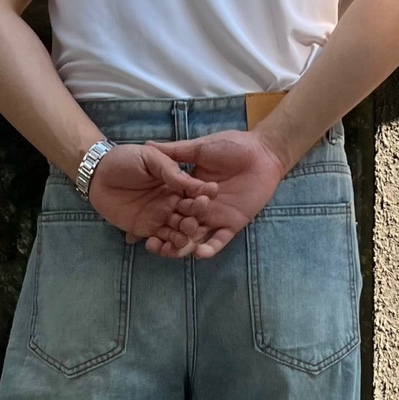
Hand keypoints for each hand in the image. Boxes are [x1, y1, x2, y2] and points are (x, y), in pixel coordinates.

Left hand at [86, 144, 217, 254]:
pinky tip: (165, 247)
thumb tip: (193, 183)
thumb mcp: (150, 158)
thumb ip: (170, 170)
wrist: (98, 173)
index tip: (210, 197)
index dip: (203, 196)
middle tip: (191, 222)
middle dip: (193, 220)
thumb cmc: (126, 159)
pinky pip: (161, 240)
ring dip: (183, 237)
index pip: (195, 193)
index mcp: (178, 184)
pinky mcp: (148, 229)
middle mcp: (173, 202)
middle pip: (190, 215)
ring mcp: (161, 217)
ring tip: (182, 240)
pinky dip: (165, 246)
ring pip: (178, 231)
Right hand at [143, 130, 286, 258]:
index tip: (136, 228)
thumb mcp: (199, 149)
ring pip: (195, 237)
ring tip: (170, 253)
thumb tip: (147, 146)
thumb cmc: (232, 146)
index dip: (153, 216)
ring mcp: (214, 217)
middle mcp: (198, 207)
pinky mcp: (232, 224)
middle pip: (178, 226)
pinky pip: (219, 240)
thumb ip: (175, 152)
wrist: (262, 153)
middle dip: (165, 237)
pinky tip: (199, 253)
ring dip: (183, 247)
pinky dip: (210, 248)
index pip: (167, 206)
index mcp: (188, 190)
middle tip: (150, 246)